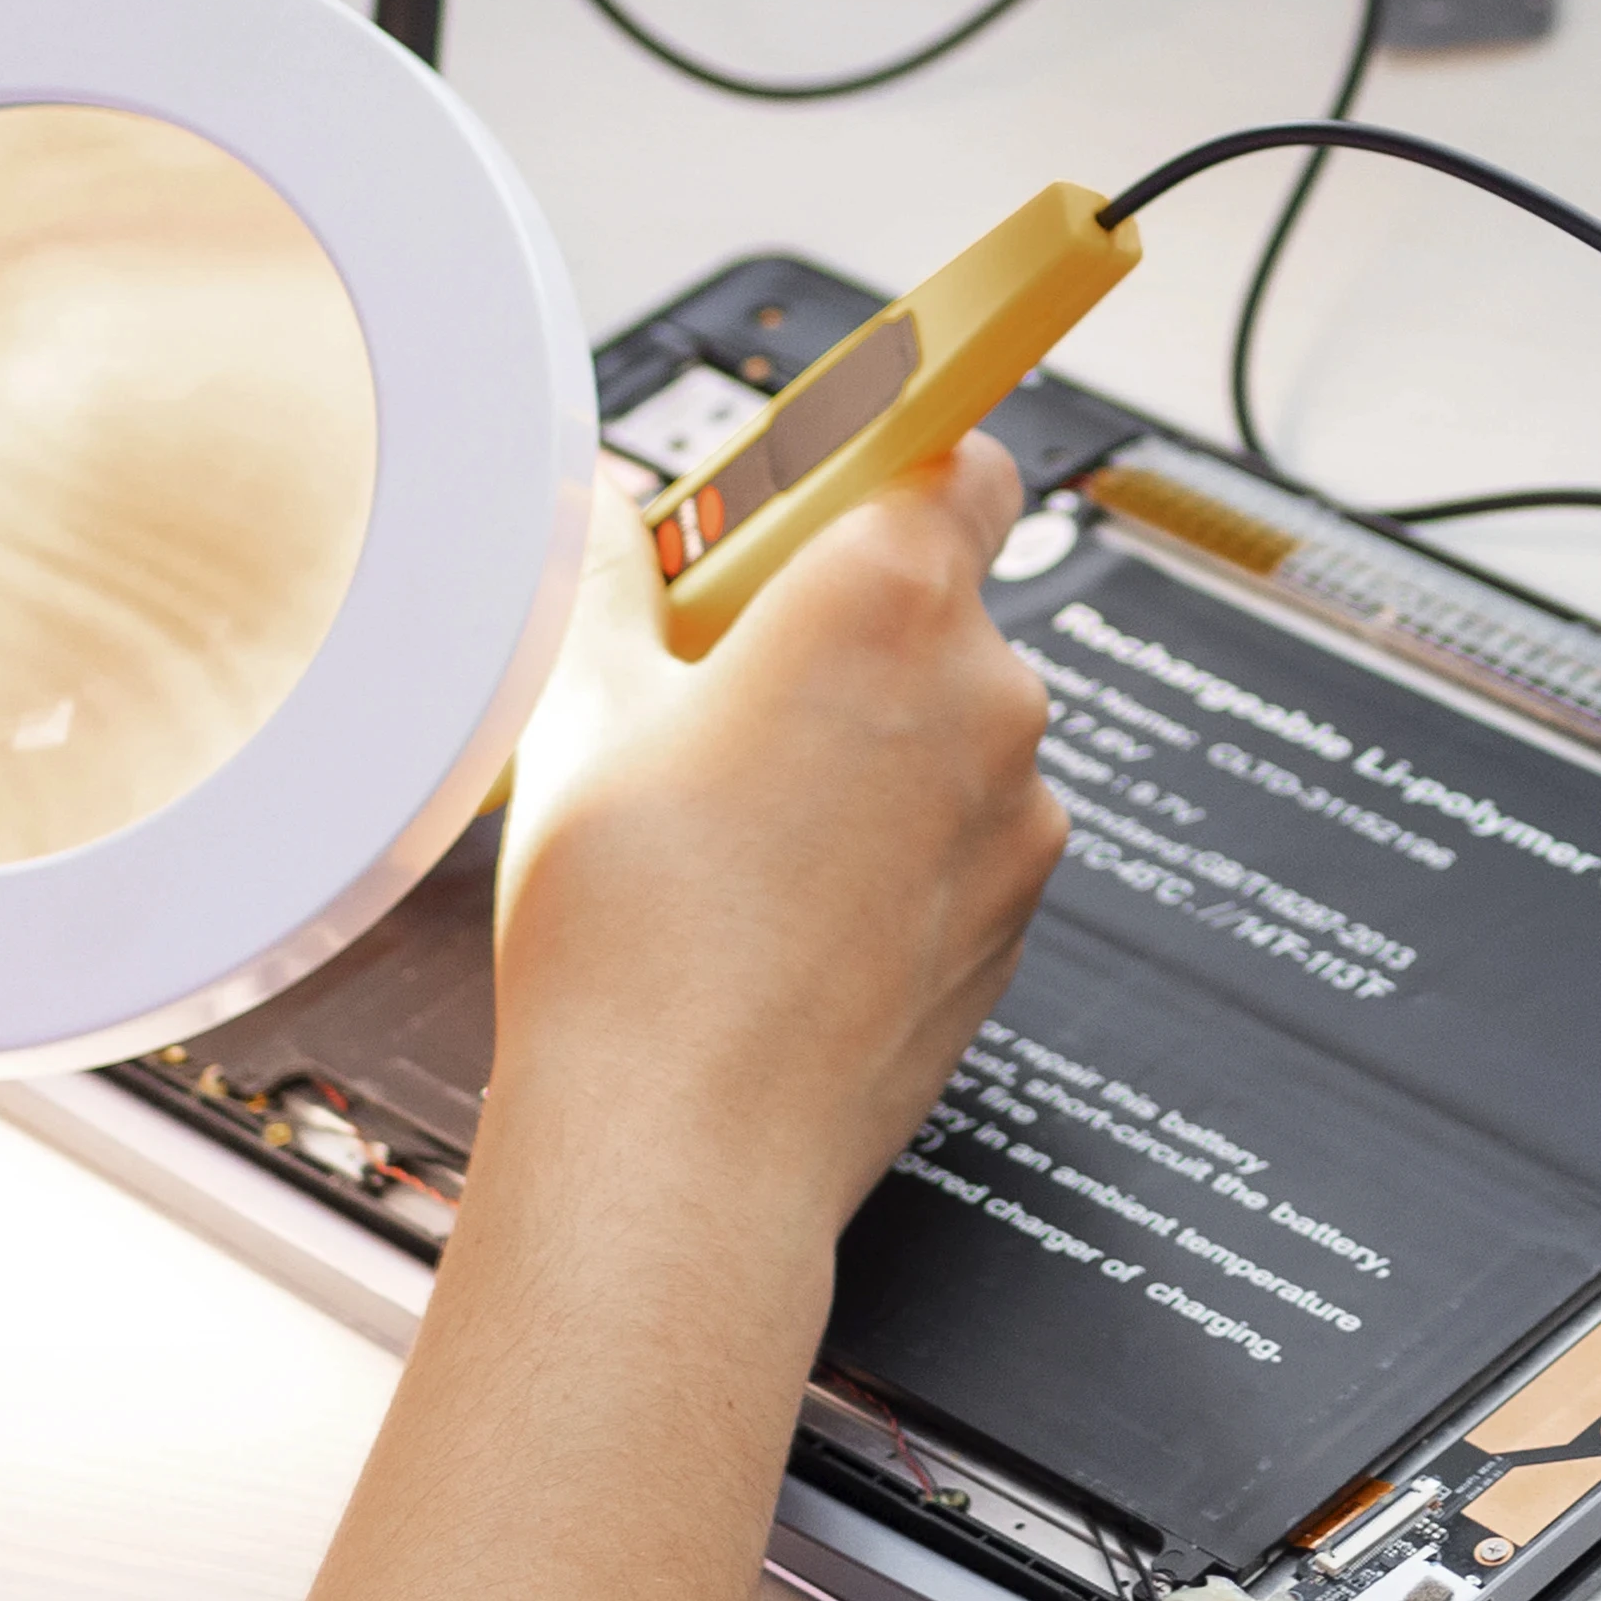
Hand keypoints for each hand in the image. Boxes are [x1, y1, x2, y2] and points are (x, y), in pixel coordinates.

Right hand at [487, 438, 1063, 1269]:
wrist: (685, 1145)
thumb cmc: (634, 936)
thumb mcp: (582, 707)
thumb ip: (609, 576)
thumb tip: (604, 509)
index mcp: (892, 596)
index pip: (955, 454)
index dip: (888, 463)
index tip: (817, 494)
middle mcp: (988, 692)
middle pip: (939, 600)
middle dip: (841, 627)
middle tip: (714, 681)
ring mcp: (1018, 813)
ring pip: (948, 730)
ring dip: (868, 746)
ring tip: (731, 818)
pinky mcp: (1015, 915)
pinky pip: (959, 835)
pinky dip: (891, 844)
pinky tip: (778, 899)